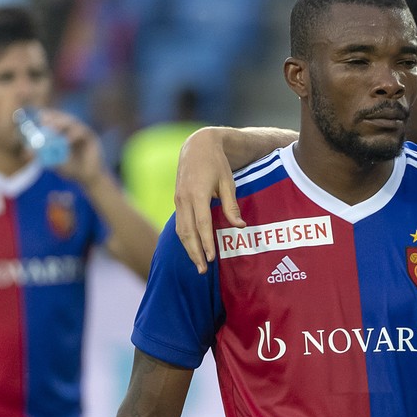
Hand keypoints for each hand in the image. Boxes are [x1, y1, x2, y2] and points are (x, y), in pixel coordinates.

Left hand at [42, 109, 106, 187]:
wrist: (87, 178)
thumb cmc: (71, 168)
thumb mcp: (53, 161)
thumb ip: (42, 155)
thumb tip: (26, 152)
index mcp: (64, 132)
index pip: (55, 119)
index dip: (47, 116)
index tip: (38, 117)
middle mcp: (74, 129)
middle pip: (63, 117)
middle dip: (53, 117)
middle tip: (43, 120)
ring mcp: (83, 132)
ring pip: (72, 122)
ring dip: (61, 124)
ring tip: (52, 129)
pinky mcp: (91, 138)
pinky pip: (81, 132)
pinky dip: (72, 135)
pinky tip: (66, 140)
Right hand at [174, 129, 241, 273]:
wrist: (197, 146)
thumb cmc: (216, 163)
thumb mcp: (228, 182)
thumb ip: (231, 205)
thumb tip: (240, 226)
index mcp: (197, 193)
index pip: (202, 224)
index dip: (206, 243)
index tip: (211, 258)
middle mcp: (184, 198)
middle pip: (187, 232)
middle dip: (194, 253)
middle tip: (202, 270)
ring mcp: (178, 200)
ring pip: (180, 230)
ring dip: (188, 249)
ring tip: (197, 264)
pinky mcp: (177, 200)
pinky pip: (179, 223)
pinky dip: (184, 238)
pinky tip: (192, 249)